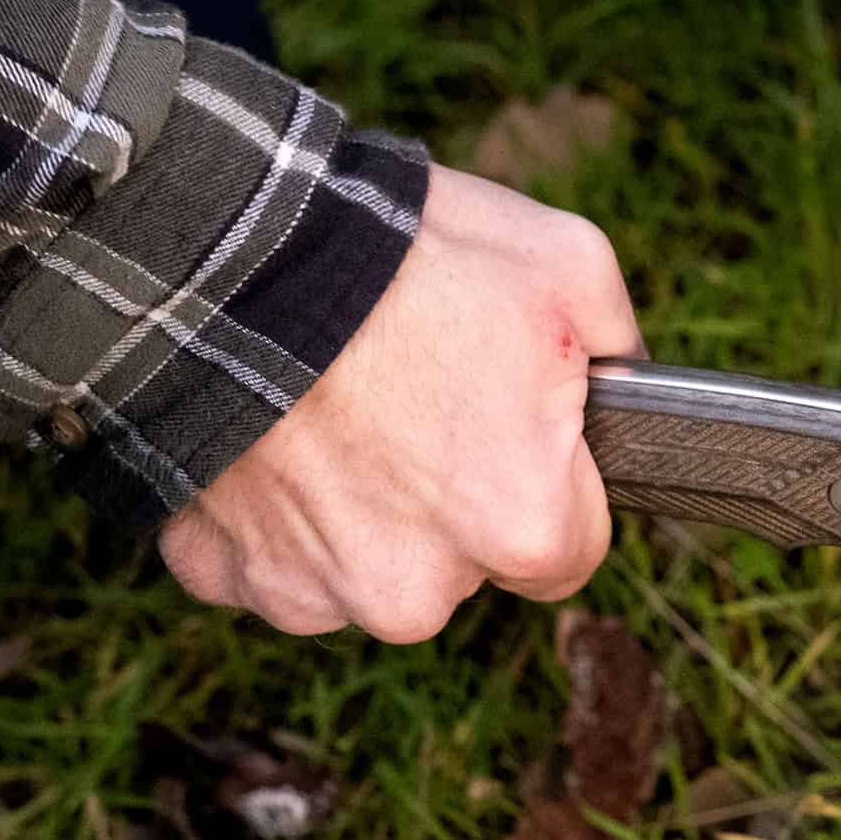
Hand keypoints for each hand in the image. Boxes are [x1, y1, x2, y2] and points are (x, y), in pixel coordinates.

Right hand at [159, 164, 642, 641]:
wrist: (224, 247)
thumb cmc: (408, 260)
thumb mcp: (568, 265)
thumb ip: (617, 346)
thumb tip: (621, 381)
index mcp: (522, 530)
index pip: (572, 551)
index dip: (553, 483)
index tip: (516, 428)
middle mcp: (418, 592)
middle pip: (464, 566)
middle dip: (452, 498)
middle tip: (417, 395)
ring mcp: (311, 592)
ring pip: (365, 566)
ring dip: (359, 507)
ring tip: (340, 403)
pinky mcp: (219, 574)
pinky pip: (268, 556)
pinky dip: (272, 507)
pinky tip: (276, 430)